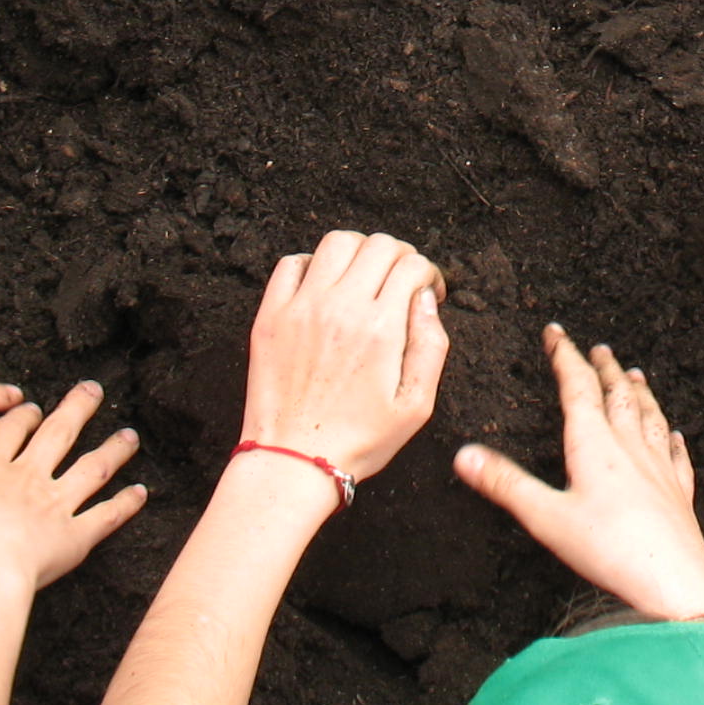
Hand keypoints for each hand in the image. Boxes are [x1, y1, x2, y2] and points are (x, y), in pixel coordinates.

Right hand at [0, 380, 144, 593]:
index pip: (4, 434)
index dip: (19, 418)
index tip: (31, 407)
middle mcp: (24, 479)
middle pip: (57, 434)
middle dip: (76, 409)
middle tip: (93, 389)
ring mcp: (55, 503)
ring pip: (91, 467)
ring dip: (113, 449)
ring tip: (129, 434)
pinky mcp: (77, 533)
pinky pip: (107, 514)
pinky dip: (127, 504)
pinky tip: (142, 493)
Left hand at [242, 231, 448, 488]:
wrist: (293, 462)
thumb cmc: (358, 440)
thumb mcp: (416, 406)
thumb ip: (432, 346)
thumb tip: (426, 299)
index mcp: (381, 328)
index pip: (412, 265)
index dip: (429, 274)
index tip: (427, 292)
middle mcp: (342, 308)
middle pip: (379, 245)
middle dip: (400, 256)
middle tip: (401, 281)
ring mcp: (302, 308)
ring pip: (337, 242)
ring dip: (359, 251)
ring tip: (364, 277)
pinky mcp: (271, 316)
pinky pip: (292, 263)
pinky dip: (313, 264)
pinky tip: (324, 287)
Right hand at [453, 325, 703, 624]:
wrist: (670, 578)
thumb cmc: (606, 548)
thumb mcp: (545, 517)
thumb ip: (505, 484)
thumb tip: (463, 455)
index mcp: (594, 444)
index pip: (577, 388)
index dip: (565, 356)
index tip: (556, 333)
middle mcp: (629, 446)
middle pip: (618, 395)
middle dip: (605, 368)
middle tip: (599, 348)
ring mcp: (659, 467)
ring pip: (650, 417)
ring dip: (640, 392)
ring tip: (636, 375)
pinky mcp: (678, 492)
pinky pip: (677, 456)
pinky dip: (674, 440)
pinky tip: (676, 436)